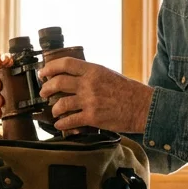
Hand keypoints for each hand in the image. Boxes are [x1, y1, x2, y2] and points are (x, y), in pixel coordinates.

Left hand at [37, 57, 153, 133]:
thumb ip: (92, 75)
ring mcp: (89, 101)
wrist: (144, 107)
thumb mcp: (109, 75)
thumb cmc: (129, 91)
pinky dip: (62, 124)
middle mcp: (89, 84)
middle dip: (46, 88)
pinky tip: (61, 125)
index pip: (65, 63)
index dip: (50, 67)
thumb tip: (76, 78)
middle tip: (43, 92)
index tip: (43, 72)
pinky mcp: (92, 117)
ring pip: (61, 104)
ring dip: (54, 109)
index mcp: (94, 70)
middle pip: (58, 82)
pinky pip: (70, 120)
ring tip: (54, 111)